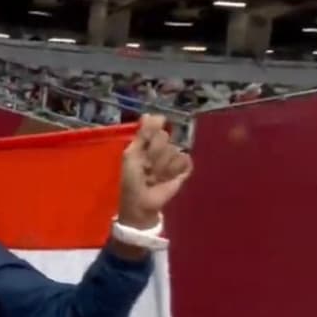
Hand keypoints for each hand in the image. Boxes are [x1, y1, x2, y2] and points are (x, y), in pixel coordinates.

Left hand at [118, 114, 192, 228]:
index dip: (149, 139)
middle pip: (165, 138)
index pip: (156, 127)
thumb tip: (151, 113)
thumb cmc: (131, 180)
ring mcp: (173, 158)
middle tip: (147, 168)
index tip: (143, 151)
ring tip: (155, 177)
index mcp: (147, 142)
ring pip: (174, 150)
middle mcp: (162, 147)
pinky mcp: (184, 169)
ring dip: (162, 166)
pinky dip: (176, 170)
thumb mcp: (131, 155)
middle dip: (154, 154)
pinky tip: (168, 178)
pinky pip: (186, 160)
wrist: (141, 202)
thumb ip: (142, 134)